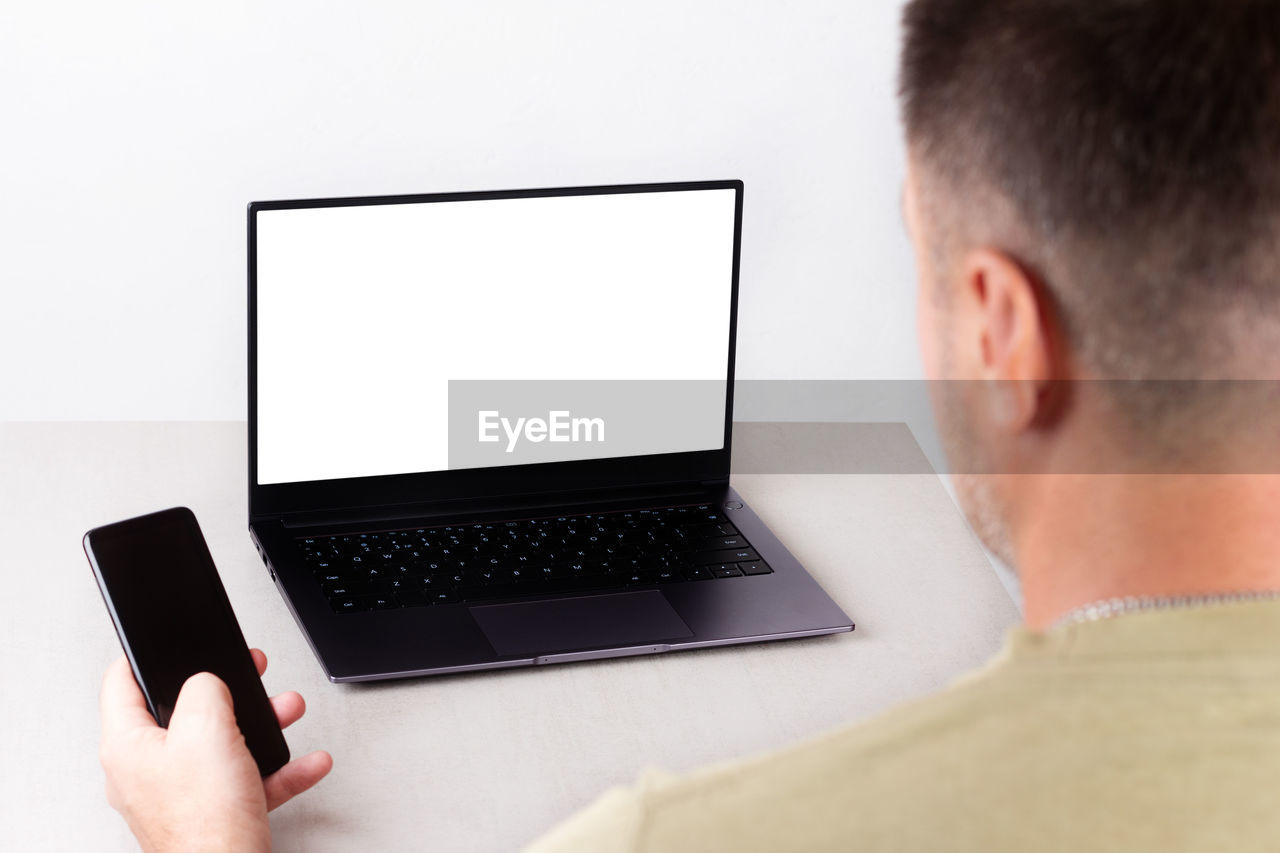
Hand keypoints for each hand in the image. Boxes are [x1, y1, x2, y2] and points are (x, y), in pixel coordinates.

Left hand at [99, 650, 332, 852]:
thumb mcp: (206, 728)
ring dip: (260, 725)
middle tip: (244, 672)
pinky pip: (247, 780)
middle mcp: (147, 772)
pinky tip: (305, 762)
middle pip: (183, 713)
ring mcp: (179, 796)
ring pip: (220, 744)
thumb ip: (204, 688)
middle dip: (225, 691)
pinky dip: (277, 768)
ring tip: (285, 711)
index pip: (120, 684)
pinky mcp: (212, 815)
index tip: (158, 643)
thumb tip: (206, 681)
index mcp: (128, 747)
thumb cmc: (205, 819)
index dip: (142, 656)